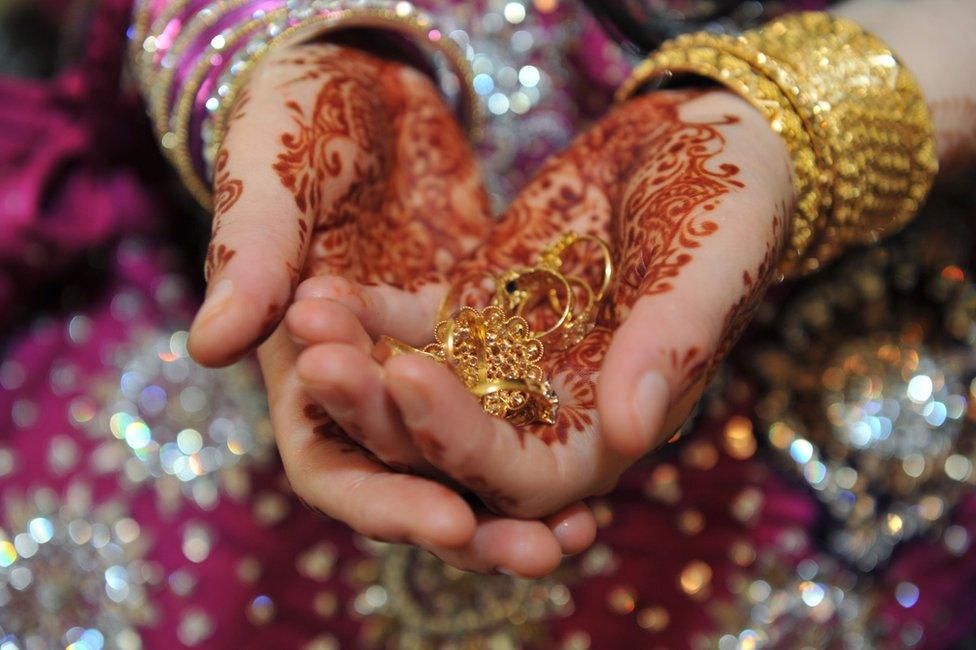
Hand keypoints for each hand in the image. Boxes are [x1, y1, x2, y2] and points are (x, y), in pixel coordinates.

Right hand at [187, 43, 594, 575]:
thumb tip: (209, 347)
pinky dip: (544, 420)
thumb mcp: (272, 176)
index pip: (331, 464)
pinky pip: (510, 388)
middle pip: (409, 478)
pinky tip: (609, 445)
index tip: (450, 523)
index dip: (386, 503)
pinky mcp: (473, 328)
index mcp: (294, 365)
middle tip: (539, 554)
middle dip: (470, 521)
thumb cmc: (295, 116)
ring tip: (580, 530)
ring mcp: (421, 356)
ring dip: (516, 494)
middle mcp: (361, 381)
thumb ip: (252, 256)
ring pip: (466, 449)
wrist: (363, 75)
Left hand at [289, 88, 793, 518]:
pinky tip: (319, 290)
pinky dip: (368, 315)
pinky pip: (413, 329)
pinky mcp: (479, 312)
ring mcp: (509, 363)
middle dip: (385, 416)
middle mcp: (551, 411)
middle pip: (452, 450)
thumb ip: (672, 344)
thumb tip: (633, 431)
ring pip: (419, 392)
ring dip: (359, 367)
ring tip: (305, 322)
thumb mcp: (709, 263)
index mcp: (614, 426)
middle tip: (320, 365)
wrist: (700, 136)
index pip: (528, 480)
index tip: (410, 375)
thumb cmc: (730, 200)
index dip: (466, 445)